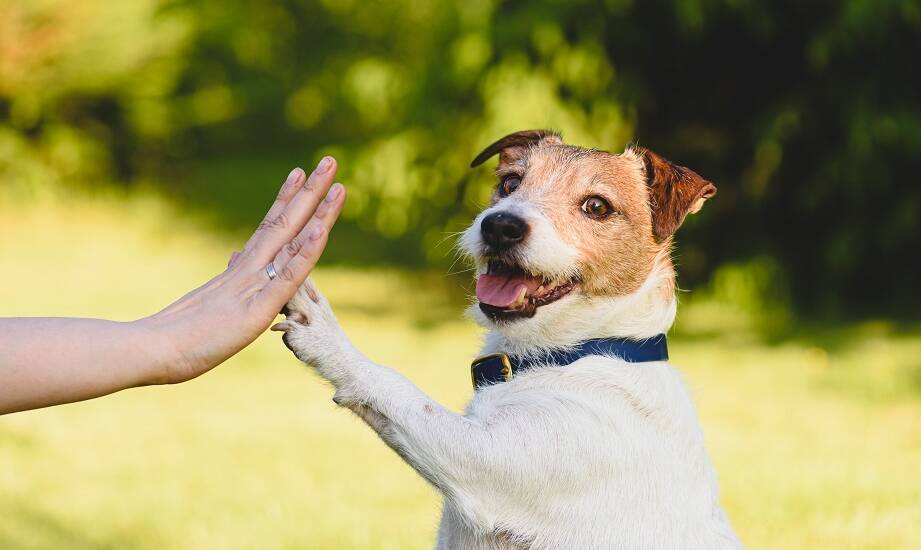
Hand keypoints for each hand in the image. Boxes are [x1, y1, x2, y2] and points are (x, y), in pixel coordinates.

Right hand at [141, 157, 345, 382]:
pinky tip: (322, 228)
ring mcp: (253, 286)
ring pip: (291, 240)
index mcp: (239, 272)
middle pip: (286, 223)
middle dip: (311, 192)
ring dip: (317, 210)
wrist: (151, 351)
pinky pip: (287, 277)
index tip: (301, 173)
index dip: (288, 202)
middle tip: (330, 160)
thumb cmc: (174, 338)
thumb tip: (235, 257)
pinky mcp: (257, 308)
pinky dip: (306, 252)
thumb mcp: (210, 304)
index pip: (270, 230)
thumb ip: (228, 281)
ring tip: (335, 178)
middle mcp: (248, 270)